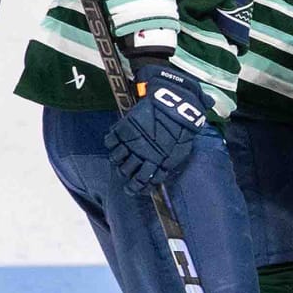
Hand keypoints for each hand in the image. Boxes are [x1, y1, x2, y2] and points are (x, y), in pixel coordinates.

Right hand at [105, 63, 208, 195]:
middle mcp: (142, 154)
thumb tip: (160, 174)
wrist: (174, 105)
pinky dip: (111, 144)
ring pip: (116, 159)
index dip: (137, 187)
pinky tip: (116, 143)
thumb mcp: (181, 151)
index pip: (142, 182)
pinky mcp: (124, 128)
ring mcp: (131, 141)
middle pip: (127, 173)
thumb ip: (169, 164)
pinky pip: (110, 142)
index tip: (136, 188)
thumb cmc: (181, 128)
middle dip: (126, 176)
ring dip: (118, 161)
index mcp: (157, 162)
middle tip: (127, 174)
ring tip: (121, 159)